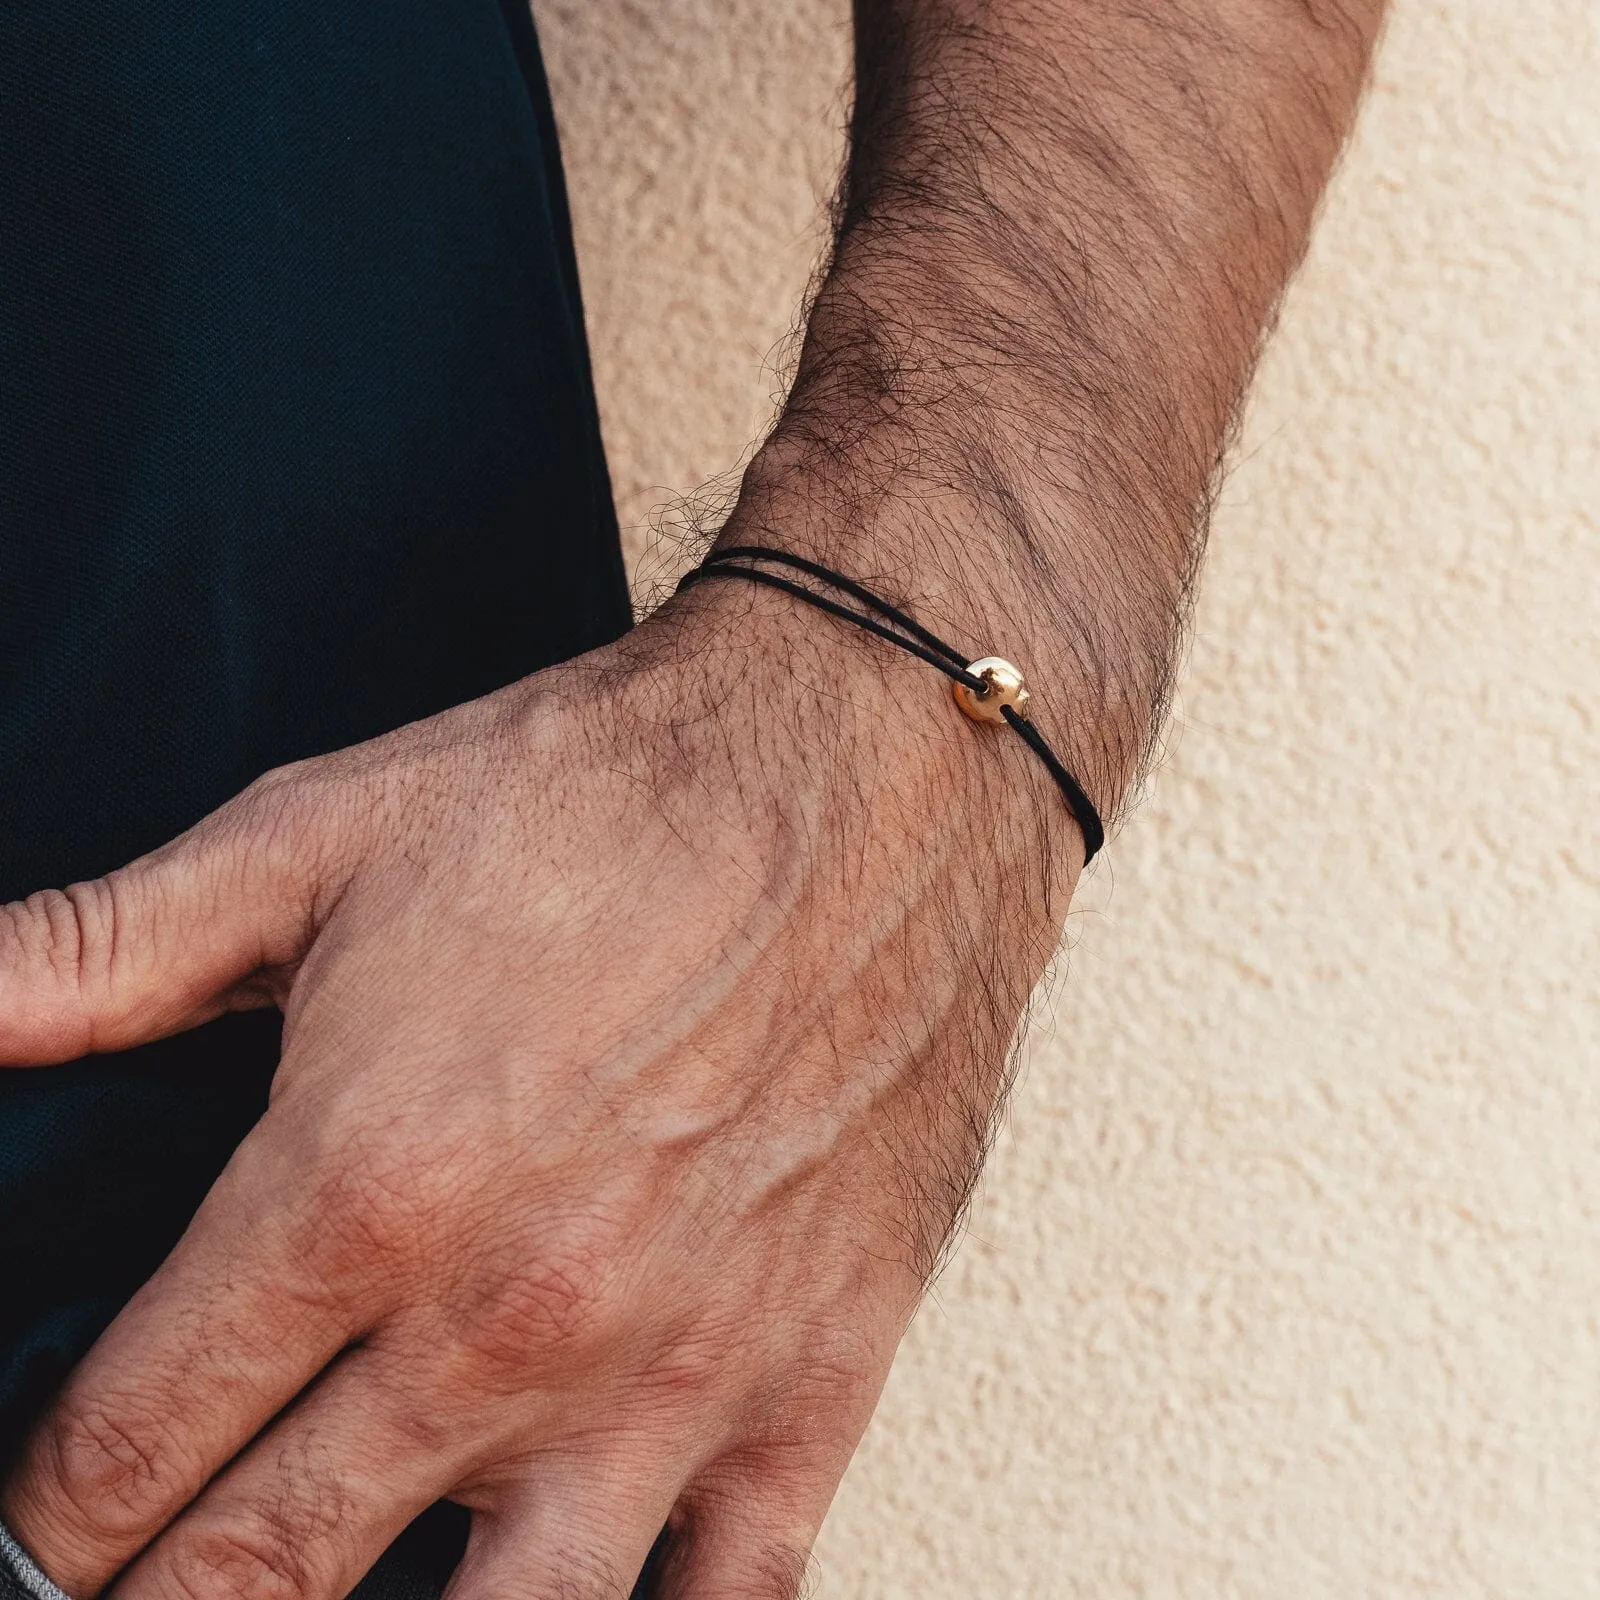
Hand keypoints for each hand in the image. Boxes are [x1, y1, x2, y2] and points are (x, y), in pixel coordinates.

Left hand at [0, 586, 1073, 1598]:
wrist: (867, 769)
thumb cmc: (613, 793)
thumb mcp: (318, 835)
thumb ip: (97, 953)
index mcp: (362, 1188)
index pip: (123, 1456)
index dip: (43, 1522)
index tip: (43, 1527)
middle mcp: (510, 1320)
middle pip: (261, 1583)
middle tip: (147, 1595)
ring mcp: (677, 1372)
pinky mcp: (816, 1372)